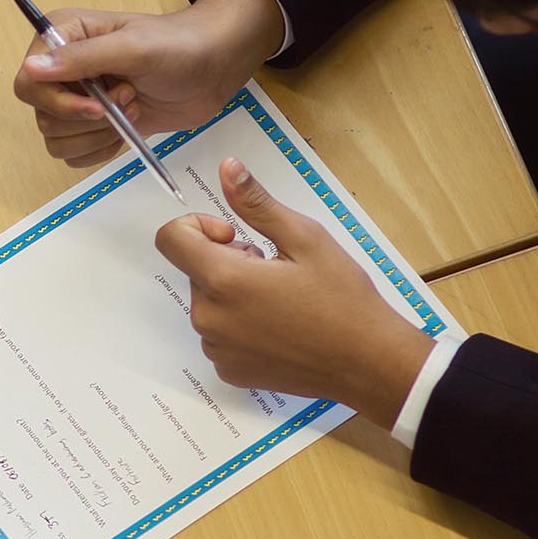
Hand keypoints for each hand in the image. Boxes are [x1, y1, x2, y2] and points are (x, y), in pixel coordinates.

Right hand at [14, 0, 285, 170]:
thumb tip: (32, 70)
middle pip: (42, 116)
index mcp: (62, 36)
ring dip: (98, 135)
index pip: (29, 82)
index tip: (96, 105)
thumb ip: (82, 59)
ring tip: (132, 107)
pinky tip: (129, 128)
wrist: (213, 68)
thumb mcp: (132, 48)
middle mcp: (63, 68)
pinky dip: (101, 150)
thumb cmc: (178, 47)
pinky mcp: (95, 125)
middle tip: (127, 98)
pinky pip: (75, 155)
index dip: (57, 101)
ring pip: (57, 140)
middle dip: (88, 118)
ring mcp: (78, 98)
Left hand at [154, 159, 431, 422]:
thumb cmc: (342, 299)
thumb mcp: (305, 238)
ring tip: (281, 299)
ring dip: (234, 292)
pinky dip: (240, 324)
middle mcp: (209, 318)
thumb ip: (256, 203)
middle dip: (228, 260)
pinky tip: (279, 326)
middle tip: (276, 270)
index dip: (199, 226)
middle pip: (195, 270)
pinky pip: (219, 334)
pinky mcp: (228, 370)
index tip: (235, 235)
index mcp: (224, 280)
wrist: (366, 362)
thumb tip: (227, 168)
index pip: (171, 238)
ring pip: (209, 302)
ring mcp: (217, 349)